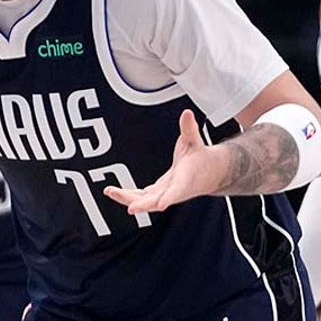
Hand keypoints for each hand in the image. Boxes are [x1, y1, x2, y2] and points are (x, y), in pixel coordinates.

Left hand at [103, 110, 225, 214]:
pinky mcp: (159, 193)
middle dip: (143, 204)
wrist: (209, 173)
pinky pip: (142, 197)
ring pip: (146, 201)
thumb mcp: (195, 141)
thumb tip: (187, 113)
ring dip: (128, 198)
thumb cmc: (201, 158)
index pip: (178, 190)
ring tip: (110, 191)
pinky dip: (129, 196)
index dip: (170, 198)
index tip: (161, 205)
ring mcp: (165, 194)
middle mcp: (175, 191)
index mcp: (187, 180)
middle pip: (158, 201)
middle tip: (130, 207)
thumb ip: (189, 129)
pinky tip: (114, 192)